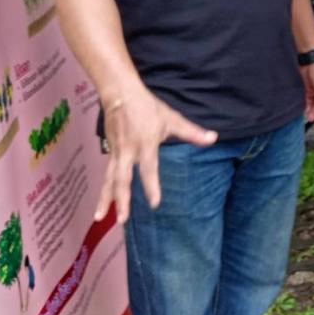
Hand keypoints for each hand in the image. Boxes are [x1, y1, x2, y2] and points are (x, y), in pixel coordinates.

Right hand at [98, 86, 217, 224]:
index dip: (152, 186)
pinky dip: (104, 189)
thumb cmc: (148, 107)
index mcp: (145, 144)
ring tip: (100, 217)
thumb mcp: (172, 119)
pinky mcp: (110, 152)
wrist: (120, 94)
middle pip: (122, 180)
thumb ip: (192, 132)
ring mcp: (116, 152)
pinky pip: (107, 174)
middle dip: (121, 200)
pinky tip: (103, 203)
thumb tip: (213, 138)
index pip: (149, 169)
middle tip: (122, 220)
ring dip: (105, 199)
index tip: (155, 203)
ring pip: (109, 180)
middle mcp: (128, 152)